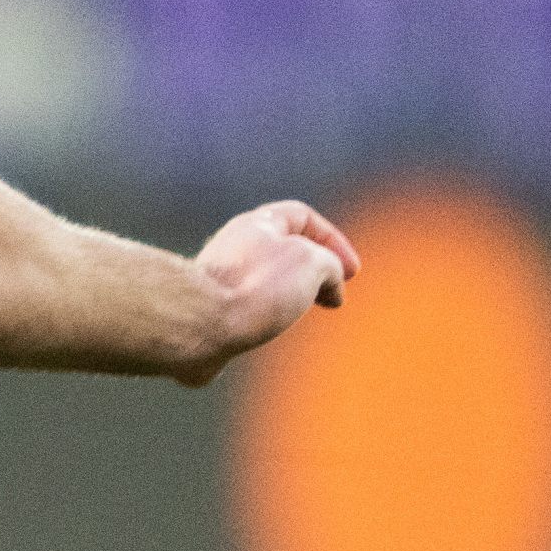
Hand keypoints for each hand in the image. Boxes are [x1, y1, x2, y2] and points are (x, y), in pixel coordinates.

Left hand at [173, 199, 357, 384]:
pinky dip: (265, 320)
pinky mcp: (206, 316)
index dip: (332, 240)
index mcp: (254, 226)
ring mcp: (216, 283)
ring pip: (264, 284)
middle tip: (332, 295)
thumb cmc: (254, 288)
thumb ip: (330, 265)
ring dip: (290, 298)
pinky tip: (271, 333)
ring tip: (301, 315)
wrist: (198, 327)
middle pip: (282, 251)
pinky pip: (243, 312)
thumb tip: (327, 289)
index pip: (300, 216)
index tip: (352, 272)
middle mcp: (232, 249)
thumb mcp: (313, 261)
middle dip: (315, 271)